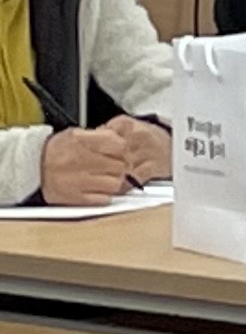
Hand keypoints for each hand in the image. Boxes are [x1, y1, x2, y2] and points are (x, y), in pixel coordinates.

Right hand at [40, 122, 167, 204]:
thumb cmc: (57, 150)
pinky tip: (97, 188)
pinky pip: (103, 199)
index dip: (124, 149)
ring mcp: (76, 181)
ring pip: (115, 183)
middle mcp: (77, 161)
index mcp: (80, 141)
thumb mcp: (77, 134)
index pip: (119, 145)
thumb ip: (103, 134)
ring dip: (115, 181)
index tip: (121, 151)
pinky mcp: (73, 198)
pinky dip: (104, 195)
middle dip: (121, 165)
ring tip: (105, 176)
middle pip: (120, 165)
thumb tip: (126, 135)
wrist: (31, 167)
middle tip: (114, 165)